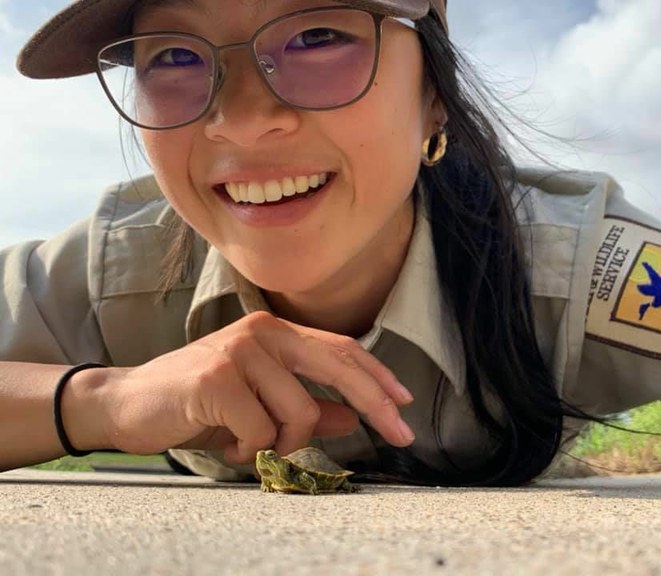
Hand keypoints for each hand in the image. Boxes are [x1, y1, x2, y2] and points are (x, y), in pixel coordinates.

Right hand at [91, 312, 414, 463]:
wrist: (129, 403)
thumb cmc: (199, 403)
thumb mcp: (261, 404)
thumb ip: (307, 406)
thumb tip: (352, 417)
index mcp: (276, 332)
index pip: (340, 349)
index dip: (377, 376)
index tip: (405, 402)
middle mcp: (262, 332)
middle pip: (337, 367)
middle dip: (376, 404)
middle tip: (402, 436)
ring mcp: (238, 351)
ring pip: (298, 412)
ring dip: (280, 442)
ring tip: (247, 441)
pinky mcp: (216, 378)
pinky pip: (260, 430)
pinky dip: (248, 449)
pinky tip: (225, 441)